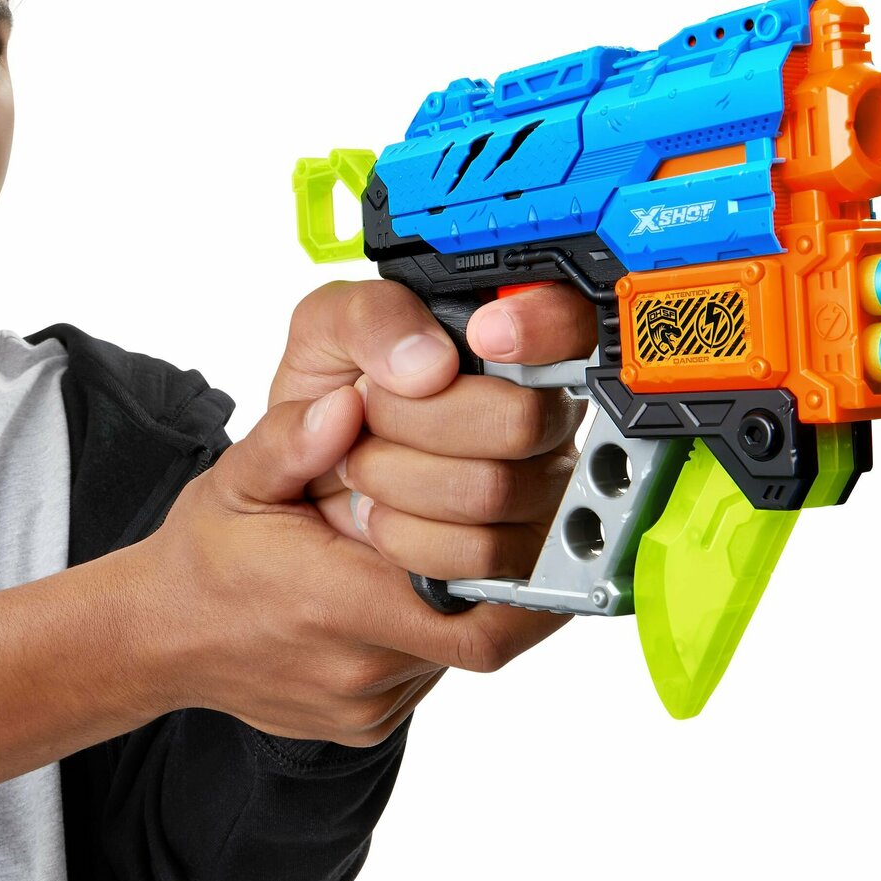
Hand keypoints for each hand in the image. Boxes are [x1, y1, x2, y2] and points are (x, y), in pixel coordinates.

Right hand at [128, 378, 555, 745]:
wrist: (157, 639)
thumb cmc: (203, 557)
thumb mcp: (234, 481)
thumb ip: (289, 442)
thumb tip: (345, 406)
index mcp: (332, 604)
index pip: (471, 611)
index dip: (528, 580)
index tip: (542, 528)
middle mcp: (357, 669)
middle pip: (479, 632)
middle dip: (507, 581)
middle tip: (513, 527)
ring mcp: (364, 706)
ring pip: (455, 654)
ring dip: (464, 602)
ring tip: (442, 550)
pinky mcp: (367, 725)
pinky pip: (425, 675)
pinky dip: (431, 630)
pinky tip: (403, 588)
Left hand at [272, 279, 597, 586]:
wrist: (304, 491)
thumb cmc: (328, 403)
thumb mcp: (324, 334)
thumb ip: (364, 321)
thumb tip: (421, 364)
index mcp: (507, 341)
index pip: (575, 320)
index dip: (545, 326)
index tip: (484, 336)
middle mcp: (542, 413)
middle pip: (522, 418)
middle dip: (416, 421)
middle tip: (369, 419)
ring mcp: (541, 492)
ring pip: (493, 489)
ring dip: (398, 482)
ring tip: (363, 472)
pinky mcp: (522, 560)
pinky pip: (482, 554)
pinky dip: (409, 539)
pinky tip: (382, 519)